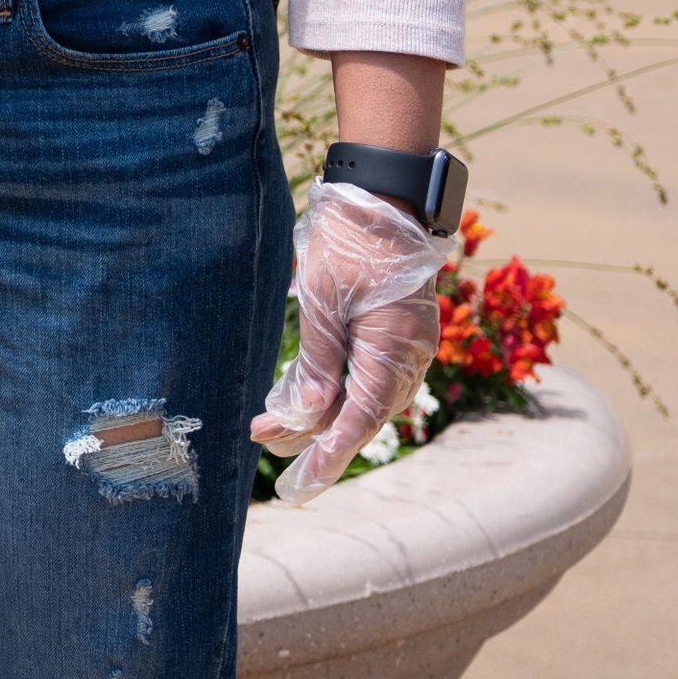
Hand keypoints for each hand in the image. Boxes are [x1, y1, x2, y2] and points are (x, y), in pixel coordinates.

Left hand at [251, 183, 446, 505]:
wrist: (383, 197)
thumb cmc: (349, 244)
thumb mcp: (323, 303)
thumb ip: (318, 362)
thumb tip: (308, 415)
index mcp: (393, 351)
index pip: (359, 419)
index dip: (328, 454)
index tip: (300, 481)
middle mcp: (408, 356)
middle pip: (360, 412)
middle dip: (315, 436)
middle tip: (269, 453)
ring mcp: (406, 345)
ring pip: (362, 396)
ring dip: (321, 414)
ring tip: (273, 430)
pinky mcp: (395, 333)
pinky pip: (366, 374)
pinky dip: (335, 389)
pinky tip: (303, 399)